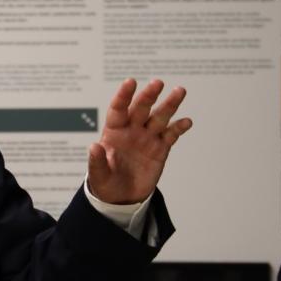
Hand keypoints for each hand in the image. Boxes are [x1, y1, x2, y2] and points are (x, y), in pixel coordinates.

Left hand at [87, 78, 192, 203]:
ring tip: (180, 91)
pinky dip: (179, 127)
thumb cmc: (106, 183)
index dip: (124, 95)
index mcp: (114, 132)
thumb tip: (94, 147)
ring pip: (159, 117)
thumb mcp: (98, 175)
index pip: (118, 109)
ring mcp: (147, 138)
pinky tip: (187, 121)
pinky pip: (170, 135)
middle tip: (158, 83)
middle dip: (149, 95)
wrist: (122, 198)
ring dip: (169, 104)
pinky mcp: (160, 149)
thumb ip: (97, 162)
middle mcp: (132, 130)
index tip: (131, 82)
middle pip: (141, 108)